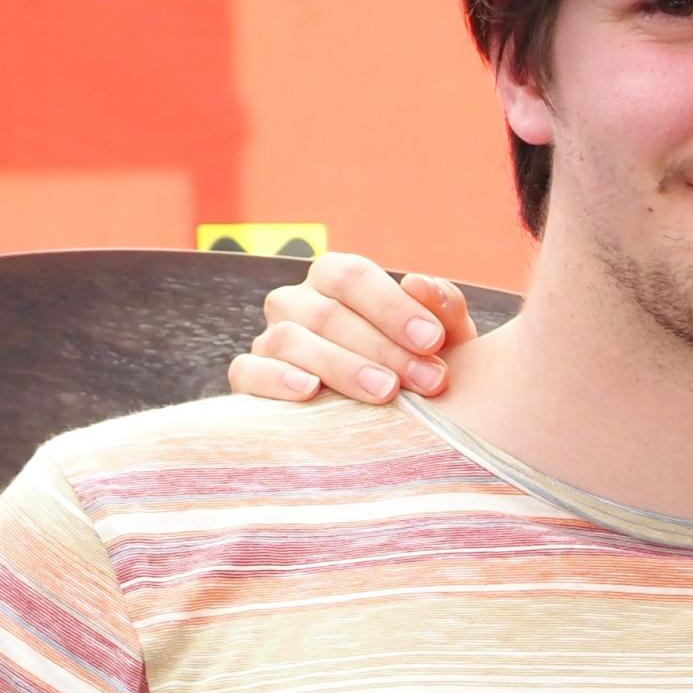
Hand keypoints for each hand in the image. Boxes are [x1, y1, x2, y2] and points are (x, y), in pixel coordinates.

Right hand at [226, 251, 476, 404]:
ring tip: (386, 392)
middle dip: (382, 349)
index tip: (432, 340)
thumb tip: (419, 283)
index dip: (392, 306)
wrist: (391, 417)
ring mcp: (269, 338)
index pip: (351, 275)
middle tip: (428, 380)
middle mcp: (296, 301)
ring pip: (290, 340)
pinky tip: (311, 391)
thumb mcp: (444, 339)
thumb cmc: (419, 364)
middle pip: (327, 314)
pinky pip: (250, 371)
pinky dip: (277, 380)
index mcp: (335, 278)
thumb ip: (443, 308)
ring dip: (342, 367)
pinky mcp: (249, 377)